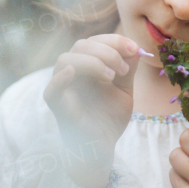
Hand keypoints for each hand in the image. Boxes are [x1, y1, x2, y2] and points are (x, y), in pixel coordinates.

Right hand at [43, 34, 141, 187]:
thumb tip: (136, 47)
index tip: (135, 49)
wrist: (103, 147)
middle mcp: (72, 73)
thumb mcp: (124, 89)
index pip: (95, 41)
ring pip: (65, 60)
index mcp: (86, 66)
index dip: (115, 41)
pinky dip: (60, 79)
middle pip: (81, 45)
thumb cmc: (109, 117)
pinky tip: (72, 73)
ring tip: (111, 76)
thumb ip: (128, 68)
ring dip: (92, 62)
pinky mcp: (59, 107)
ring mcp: (63, 88)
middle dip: (107, 51)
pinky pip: (52, 91)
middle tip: (124, 69)